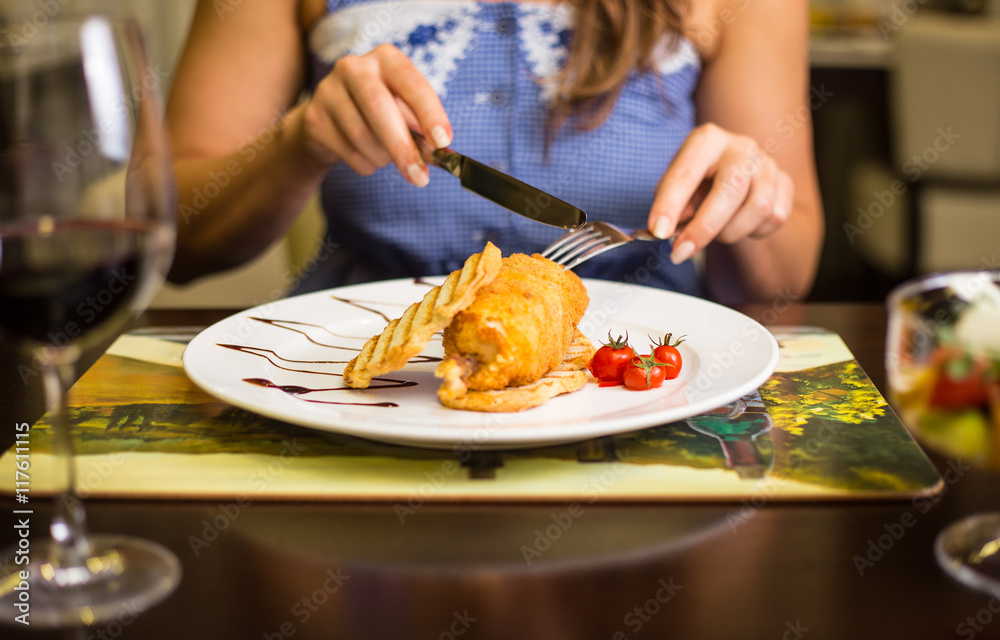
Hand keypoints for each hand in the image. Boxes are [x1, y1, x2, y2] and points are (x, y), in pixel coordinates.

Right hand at [296, 44, 451, 185]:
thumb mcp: (404, 111)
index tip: (442, 142)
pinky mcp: (314, 117)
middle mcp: (354, 67)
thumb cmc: (379, 113)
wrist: (329, 119)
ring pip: (361, 134)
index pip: (411, 83)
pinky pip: (347, 152)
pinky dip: (365, 164)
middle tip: (420, 178)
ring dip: (382, 158)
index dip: (429, 113)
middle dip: (402, 147)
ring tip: (387, 158)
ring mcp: (329, 90)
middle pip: (378, 107)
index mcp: (386, 59)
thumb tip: (438, 151)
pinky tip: (366, 157)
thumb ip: (421, 128)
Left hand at [648, 123, 793, 263]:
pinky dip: (754, 231)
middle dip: (704, 228)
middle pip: (731, 190)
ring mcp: (768, 164)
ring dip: (731, 232)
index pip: (686, 173)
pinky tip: (740, 224)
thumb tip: (664, 232)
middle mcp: (741, 147)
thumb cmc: (701, 181)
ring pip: (758, 208)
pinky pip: (775, 218)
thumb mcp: (679, 187)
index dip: (670, 205)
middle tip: (680, 252)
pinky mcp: (786, 183)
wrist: (741, 173)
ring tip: (716, 231)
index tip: (658, 232)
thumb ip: (673, 207)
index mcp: (707, 140)